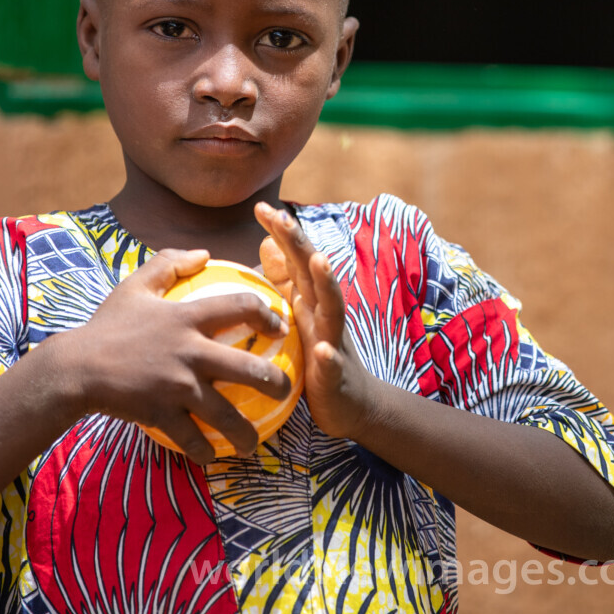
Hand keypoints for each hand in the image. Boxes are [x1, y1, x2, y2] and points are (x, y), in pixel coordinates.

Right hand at [54, 247, 292, 462]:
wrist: (75, 367)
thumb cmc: (107, 325)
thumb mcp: (135, 285)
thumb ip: (169, 262)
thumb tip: (205, 253)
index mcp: (187, 317)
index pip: (241, 307)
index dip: (268, 315)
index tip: (280, 328)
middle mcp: (190, 351)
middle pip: (249, 367)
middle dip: (276, 382)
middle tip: (286, 390)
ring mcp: (177, 386)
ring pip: (226, 414)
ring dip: (246, 432)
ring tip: (255, 444)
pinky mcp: (161, 413)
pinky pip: (192, 438)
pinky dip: (204, 451)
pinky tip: (212, 456)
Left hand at [254, 202, 379, 439]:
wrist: (352, 405)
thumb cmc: (316, 358)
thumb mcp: (297, 317)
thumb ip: (283, 283)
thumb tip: (264, 246)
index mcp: (311, 299)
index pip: (296, 258)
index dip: (282, 233)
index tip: (261, 208)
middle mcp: (324, 313)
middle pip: (314, 272)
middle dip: (301, 244)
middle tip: (283, 218)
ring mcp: (333, 340)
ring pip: (332, 307)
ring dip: (326, 283)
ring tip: (318, 260)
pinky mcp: (336, 373)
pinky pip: (332, 363)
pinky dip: (328, 355)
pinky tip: (322, 350)